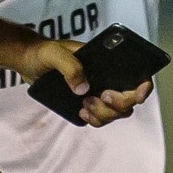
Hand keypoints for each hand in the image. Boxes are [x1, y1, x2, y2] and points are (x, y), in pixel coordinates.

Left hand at [20, 39, 152, 126]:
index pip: (135, 74)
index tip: (138, 94)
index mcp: (107, 61)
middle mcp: (107, 78)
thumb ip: (70, 68)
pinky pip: (101, 118)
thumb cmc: (44, 52)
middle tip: (99, 97)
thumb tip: (84, 90)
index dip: (143, 86)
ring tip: (84, 104)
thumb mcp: (54, 54)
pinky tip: (81, 112)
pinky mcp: (87, 102)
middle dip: (117, 104)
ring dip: (104, 114)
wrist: (29, 62)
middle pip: (128, 100)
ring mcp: (98, 91)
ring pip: (116, 112)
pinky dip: (94, 120)